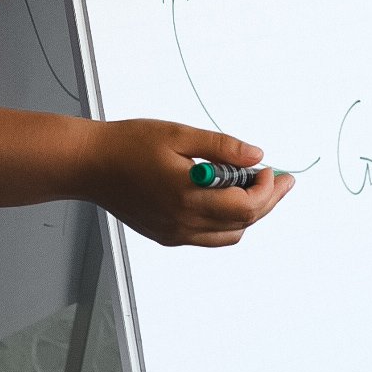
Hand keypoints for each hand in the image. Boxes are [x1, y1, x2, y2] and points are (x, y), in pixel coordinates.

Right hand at [78, 120, 293, 247]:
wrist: (89, 165)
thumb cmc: (129, 144)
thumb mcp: (179, 134)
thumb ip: (222, 147)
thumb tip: (257, 155)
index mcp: (189, 196)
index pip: (246, 205)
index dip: (268, 188)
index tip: (272, 168)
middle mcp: (184, 222)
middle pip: (243, 223)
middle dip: (268, 201)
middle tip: (282, 181)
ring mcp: (175, 233)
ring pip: (228, 235)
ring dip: (249, 214)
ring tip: (256, 188)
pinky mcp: (166, 236)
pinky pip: (208, 236)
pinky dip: (226, 221)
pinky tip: (226, 198)